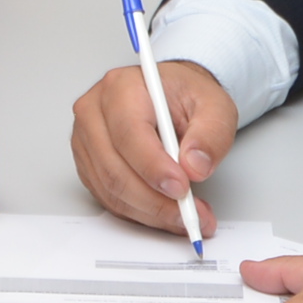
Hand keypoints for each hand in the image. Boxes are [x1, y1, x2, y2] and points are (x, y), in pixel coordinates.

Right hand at [69, 60, 235, 238]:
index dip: (154, 167)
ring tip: (186, 215)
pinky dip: (139, 212)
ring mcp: (87, 140)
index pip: (129, 133)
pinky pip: (109, 198)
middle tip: (190, 212)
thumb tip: (195, 167)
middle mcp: (95, 112)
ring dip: (150, 211)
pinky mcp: (89, 164)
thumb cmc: (186, 96)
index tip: (181, 189)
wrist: (173, 98)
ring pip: (111, 189)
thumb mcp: (215, 105)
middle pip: (115, 168)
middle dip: (155, 200)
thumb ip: (210, 134)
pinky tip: (165, 211)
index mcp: (121, 87)